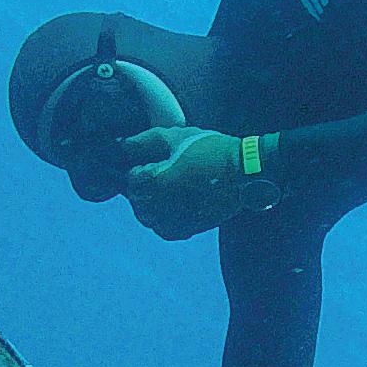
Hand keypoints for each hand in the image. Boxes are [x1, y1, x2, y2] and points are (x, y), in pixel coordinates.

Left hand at [115, 126, 250, 239]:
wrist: (245, 173)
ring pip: (148, 217)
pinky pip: (165, 229)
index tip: (157, 161)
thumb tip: (122, 144)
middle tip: (166, 174)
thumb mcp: (177, 136)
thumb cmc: (210, 150)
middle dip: (145, 187)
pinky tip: (176, 207)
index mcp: (153, 182)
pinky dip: (165, 220)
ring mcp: (173, 221)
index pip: (131, 178)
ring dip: (153, 205)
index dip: (141, 167)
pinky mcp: (188, 229)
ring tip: (170, 190)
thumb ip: (145, 140)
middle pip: (137, 199)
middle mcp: (159, 206)